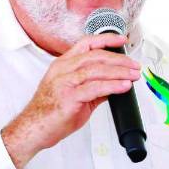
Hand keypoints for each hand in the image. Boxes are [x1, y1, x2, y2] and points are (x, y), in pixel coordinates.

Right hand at [1, 33, 141, 168]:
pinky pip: (95, 88)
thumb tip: (116, 84)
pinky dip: (112, 86)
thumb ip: (94, 87)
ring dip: (119, 71)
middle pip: (96, 56)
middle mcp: (63, 70)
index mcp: (63, 65)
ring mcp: (65, 82)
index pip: (86, 44)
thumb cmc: (50, 112)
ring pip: (97, 70)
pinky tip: (124, 86)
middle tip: (134, 65)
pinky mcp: (69, 97)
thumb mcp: (75, 94)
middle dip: (119, 59)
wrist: (34, 129)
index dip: (106, 40)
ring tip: (134, 75)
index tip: (121, 40)